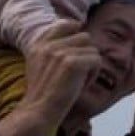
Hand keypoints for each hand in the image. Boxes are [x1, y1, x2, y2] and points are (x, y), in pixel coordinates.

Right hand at [0, 21, 101, 135]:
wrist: (38, 111)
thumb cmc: (44, 93)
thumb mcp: (39, 65)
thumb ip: (52, 48)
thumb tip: (77, 29)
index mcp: (38, 45)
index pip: (64, 24)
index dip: (75, 29)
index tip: (79, 39)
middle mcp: (48, 45)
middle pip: (84, 37)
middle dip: (85, 54)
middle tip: (77, 73)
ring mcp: (60, 52)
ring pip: (92, 49)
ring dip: (90, 65)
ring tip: (78, 80)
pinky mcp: (72, 62)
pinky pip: (96, 60)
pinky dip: (93, 74)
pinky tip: (81, 85)